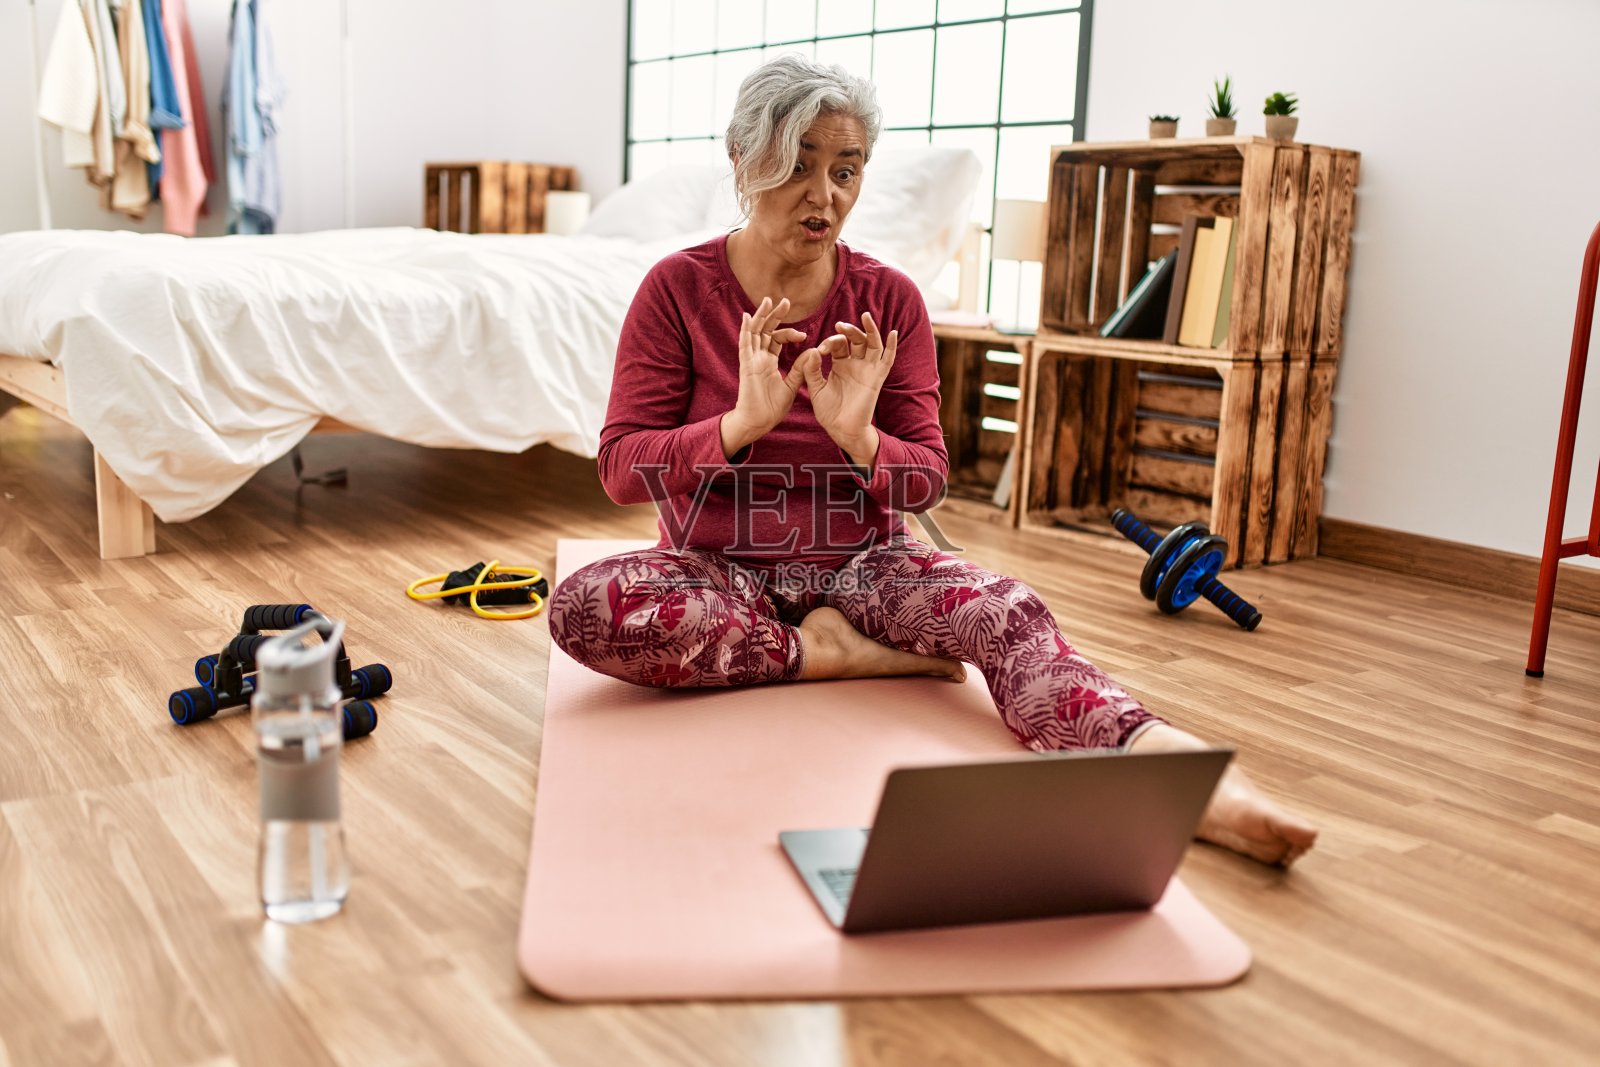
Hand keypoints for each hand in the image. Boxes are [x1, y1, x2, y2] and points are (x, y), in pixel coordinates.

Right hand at [724, 297, 807, 455]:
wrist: (758, 422)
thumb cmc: (771, 408)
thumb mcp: (791, 385)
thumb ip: (800, 369)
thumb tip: (813, 351)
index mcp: (767, 362)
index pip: (776, 339)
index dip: (789, 333)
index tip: (803, 335)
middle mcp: (758, 357)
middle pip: (765, 330)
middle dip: (775, 315)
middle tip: (786, 301)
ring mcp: (751, 360)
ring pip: (755, 332)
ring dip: (761, 316)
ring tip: (768, 300)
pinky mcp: (746, 366)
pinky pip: (745, 344)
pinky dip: (746, 330)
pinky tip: (748, 316)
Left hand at [795, 312, 896, 461]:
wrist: (841, 430)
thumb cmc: (829, 412)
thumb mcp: (816, 389)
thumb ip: (812, 371)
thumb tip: (812, 351)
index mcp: (840, 365)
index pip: (838, 344)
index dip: (829, 342)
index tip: (819, 350)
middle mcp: (855, 364)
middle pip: (856, 339)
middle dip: (849, 330)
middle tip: (840, 325)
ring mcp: (867, 370)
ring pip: (872, 343)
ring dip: (869, 329)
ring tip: (865, 316)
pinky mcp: (876, 378)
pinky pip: (887, 360)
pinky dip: (892, 346)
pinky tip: (893, 333)